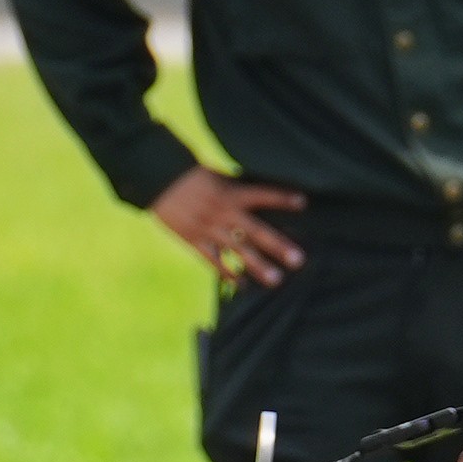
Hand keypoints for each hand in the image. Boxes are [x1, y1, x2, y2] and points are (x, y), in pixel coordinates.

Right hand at [149, 172, 308, 287]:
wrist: (158, 181)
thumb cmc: (193, 177)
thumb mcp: (219, 176)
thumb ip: (239, 188)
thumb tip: (264, 196)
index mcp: (231, 192)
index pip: (261, 194)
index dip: (281, 198)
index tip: (303, 202)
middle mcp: (223, 212)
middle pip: (255, 231)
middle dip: (277, 245)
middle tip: (298, 260)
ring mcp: (209, 228)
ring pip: (237, 250)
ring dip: (257, 266)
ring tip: (276, 280)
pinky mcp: (194, 240)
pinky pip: (213, 260)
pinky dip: (227, 273)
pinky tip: (243, 285)